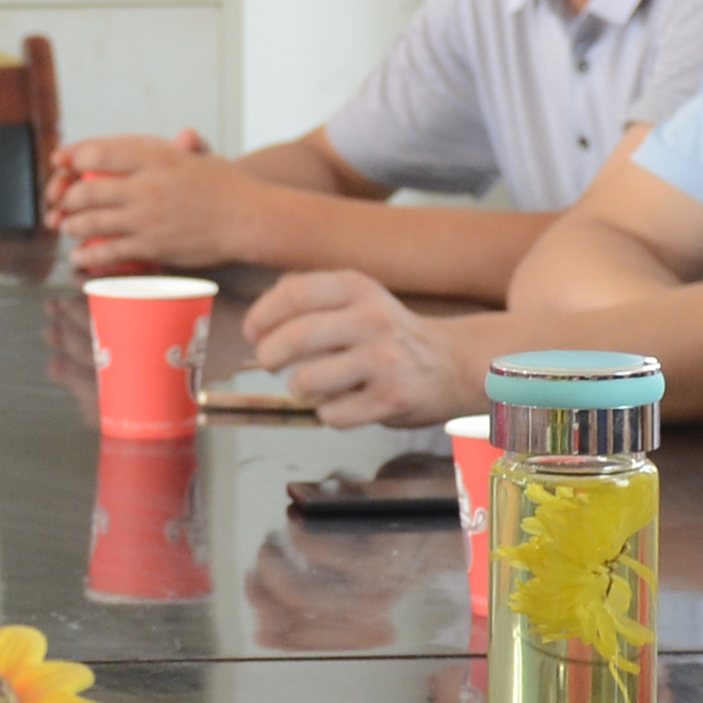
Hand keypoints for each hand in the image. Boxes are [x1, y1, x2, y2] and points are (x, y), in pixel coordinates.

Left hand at [49, 129, 244, 275]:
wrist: (249, 218)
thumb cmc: (227, 186)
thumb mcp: (197, 157)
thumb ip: (173, 149)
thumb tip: (174, 137)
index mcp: (157, 156)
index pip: (101, 151)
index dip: (74, 155)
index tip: (61, 160)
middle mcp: (147, 185)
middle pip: (88, 190)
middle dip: (66, 197)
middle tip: (60, 200)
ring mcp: (147, 217)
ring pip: (93, 222)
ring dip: (72, 225)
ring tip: (65, 226)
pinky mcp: (152, 245)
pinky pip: (110, 252)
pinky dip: (89, 257)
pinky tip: (79, 258)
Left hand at [247, 270, 475, 429]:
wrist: (450, 364)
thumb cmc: (388, 334)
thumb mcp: (357, 298)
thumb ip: (310, 298)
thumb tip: (257, 319)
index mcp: (358, 288)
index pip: (294, 293)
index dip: (262, 315)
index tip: (252, 332)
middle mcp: (373, 320)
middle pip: (295, 337)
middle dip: (269, 355)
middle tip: (268, 363)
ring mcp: (384, 361)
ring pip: (307, 380)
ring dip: (297, 388)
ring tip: (309, 385)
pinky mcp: (391, 400)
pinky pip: (331, 414)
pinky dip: (327, 413)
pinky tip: (344, 402)